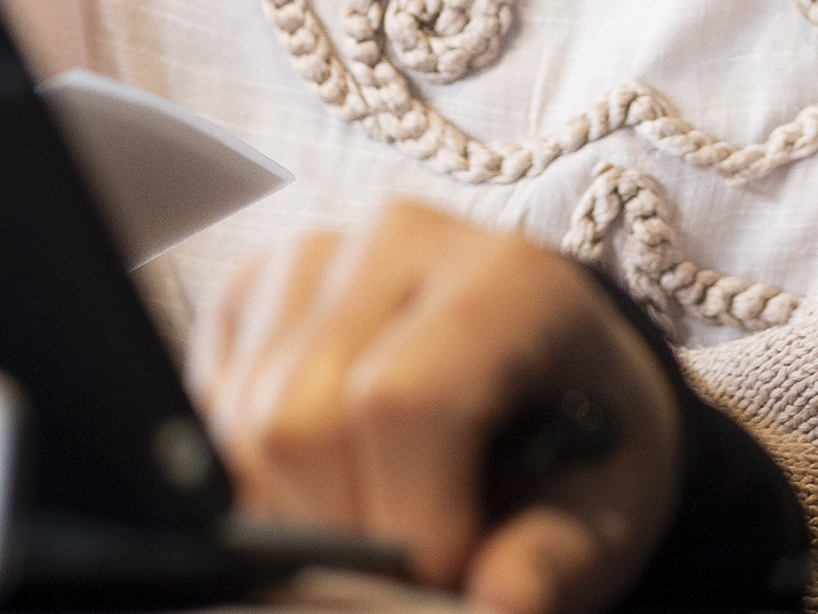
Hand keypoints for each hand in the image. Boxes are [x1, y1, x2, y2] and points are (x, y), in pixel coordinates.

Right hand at [192, 202, 679, 613]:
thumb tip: (499, 605)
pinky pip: (209, 412)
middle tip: (397, 570)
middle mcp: (403, 240)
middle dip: (339, 530)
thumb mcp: (608, 505)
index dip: (407, 516)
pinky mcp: (252, 289)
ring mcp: (316, 257)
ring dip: (291, 512)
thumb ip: (554, 559)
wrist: (551, 370)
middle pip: (301, 418)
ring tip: (368, 524)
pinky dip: (252, 480)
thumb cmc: (584, 437)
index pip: (406, 400)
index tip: (442, 575)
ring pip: (242, 423)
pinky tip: (323, 485)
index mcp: (511, 279)